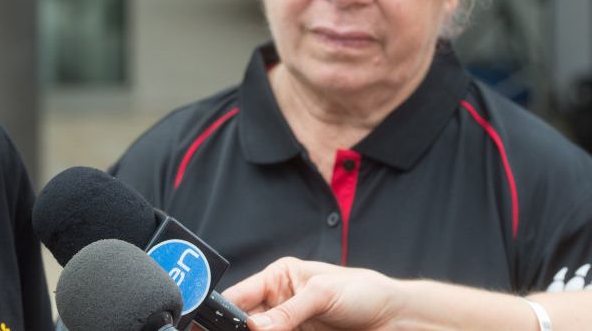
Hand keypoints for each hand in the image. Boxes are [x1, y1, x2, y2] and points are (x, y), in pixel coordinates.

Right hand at [221, 257, 405, 329]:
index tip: (210, 324)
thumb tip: (253, 325)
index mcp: (279, 278)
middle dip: (234, 329)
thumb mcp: (323, 295)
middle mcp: (278, 303)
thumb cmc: (363, 292)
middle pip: (243, 321)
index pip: (240, 295)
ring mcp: (288, 325)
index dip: (221, 310)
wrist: (395, 318)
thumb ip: (288, 311)